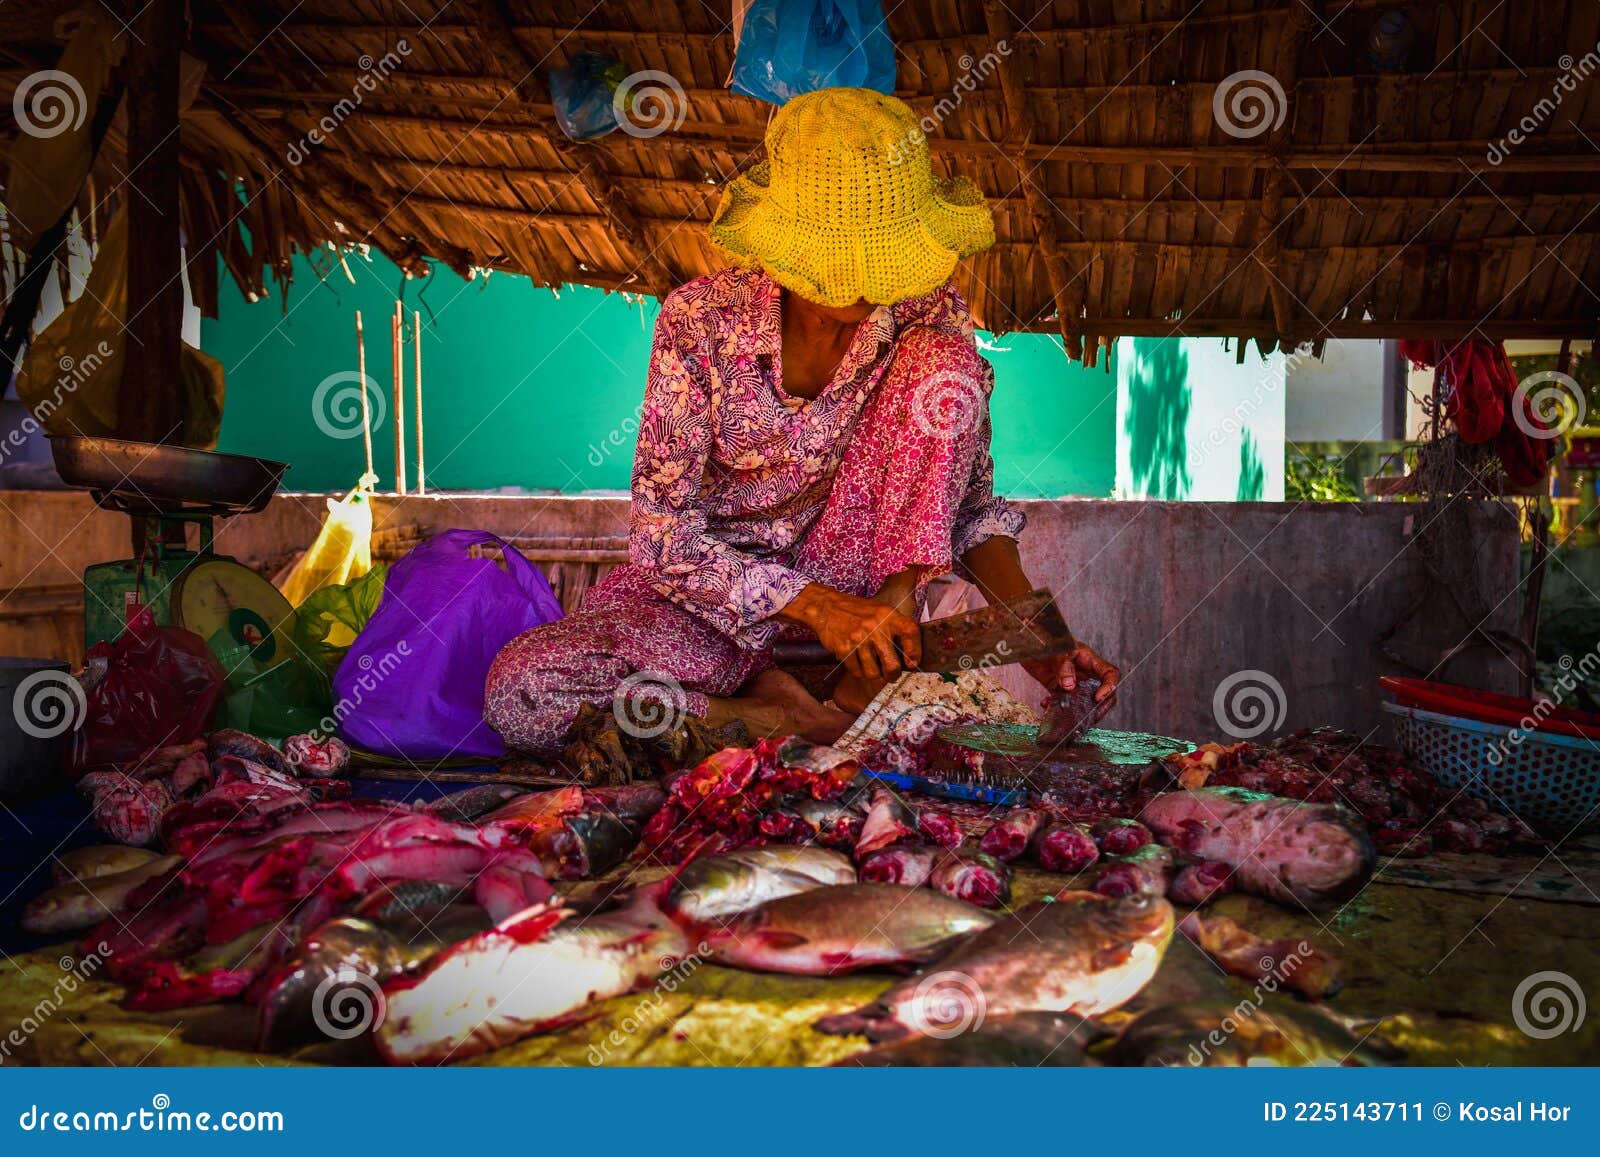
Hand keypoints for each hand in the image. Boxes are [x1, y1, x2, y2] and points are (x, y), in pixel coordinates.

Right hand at [784, 584, 920, 680]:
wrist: (827, 607)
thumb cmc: (857, 612)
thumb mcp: (881, 612)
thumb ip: (896, 628)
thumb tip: (911, 656)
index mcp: (889, 615)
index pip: (911, 633)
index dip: (915, 652)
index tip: (912, 663)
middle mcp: (876, 627)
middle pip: (892, 665)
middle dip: (892, 675)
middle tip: (890, 674)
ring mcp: (859, 638)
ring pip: (873, 673)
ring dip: (873, 674)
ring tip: (871, 666)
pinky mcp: (844, 648)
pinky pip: (857, 671)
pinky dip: (858, 671)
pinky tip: (857, 662)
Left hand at [1023, 643, 1120, 711]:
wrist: (1025, 646)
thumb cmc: (1045, 642)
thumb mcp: (1056, 651)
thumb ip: (1064, 667)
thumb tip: (1070, 686)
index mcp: (1089, 660)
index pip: (1110, 674)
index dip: (1109, 686)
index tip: (1098, 698)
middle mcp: (1084, 674)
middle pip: (1103, 693)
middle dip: (1100, 706)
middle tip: (1091, 716)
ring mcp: (1073, 683)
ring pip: (1084, 702)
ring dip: (1078, 711)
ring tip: (1070, 716)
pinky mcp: (1059, 690)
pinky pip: (1064, 703)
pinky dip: (1057, 708)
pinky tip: (1046, 705)